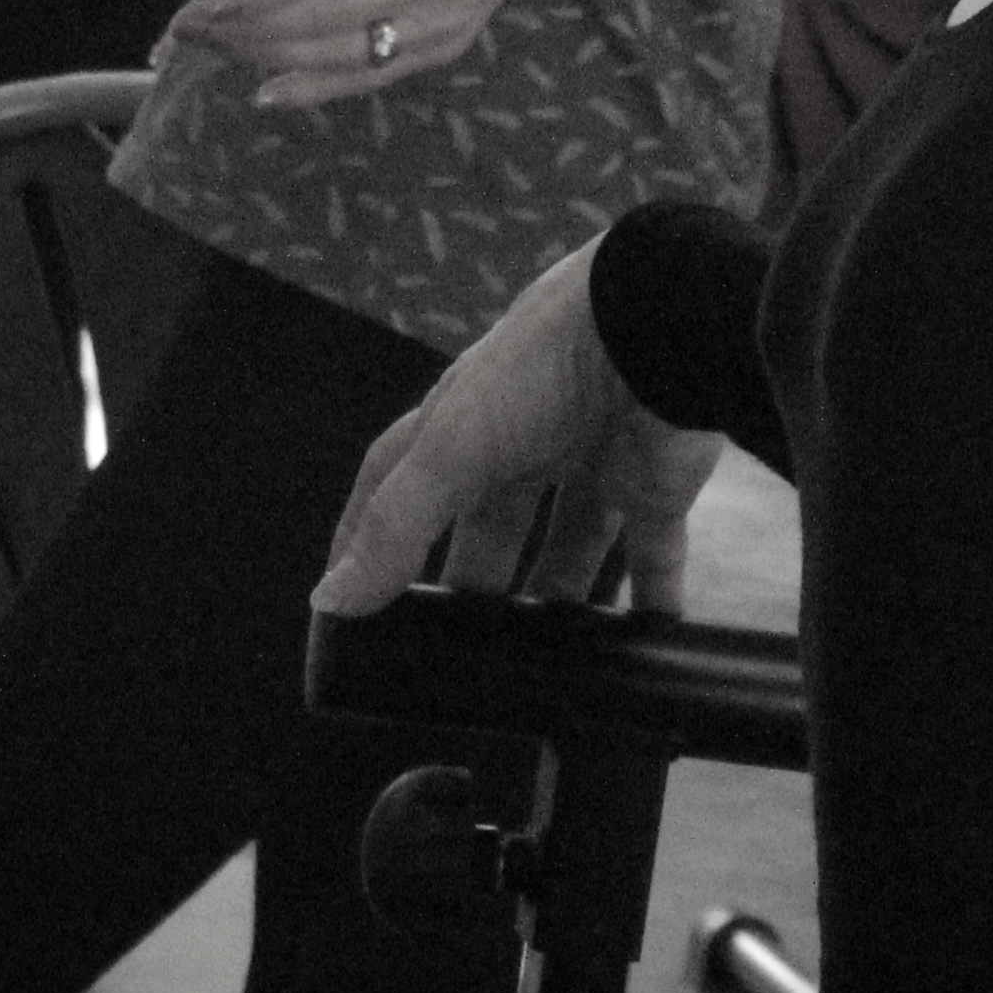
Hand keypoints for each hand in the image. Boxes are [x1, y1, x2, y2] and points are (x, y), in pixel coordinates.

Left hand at [167, 0, 589, 108]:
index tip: (208, 2)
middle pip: (328, 16)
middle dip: (252, 28)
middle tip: (189, 28)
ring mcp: (444, 16)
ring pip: (347, 53)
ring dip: (274, 58)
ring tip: (215, 51)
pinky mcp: (448, 41)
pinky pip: (377, 74)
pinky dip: (320, 88)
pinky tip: (268, 90)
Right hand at [314, 241, 724, 617]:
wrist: (661, 329)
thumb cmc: (545, 364)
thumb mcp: (452, 446)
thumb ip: (395, 527)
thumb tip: (331, 598)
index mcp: (467, 420)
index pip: (402, 482)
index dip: (374, 534)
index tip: (352, 594)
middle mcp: (529, 440)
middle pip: (492, 526)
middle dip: (478, 582)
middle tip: (461, 651)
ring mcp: (595, 461)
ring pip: (571, 543)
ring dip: (559, 595)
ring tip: (546, 663)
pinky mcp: (658, 484)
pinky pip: (655, 552)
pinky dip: (652, 595)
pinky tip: (641, 644)